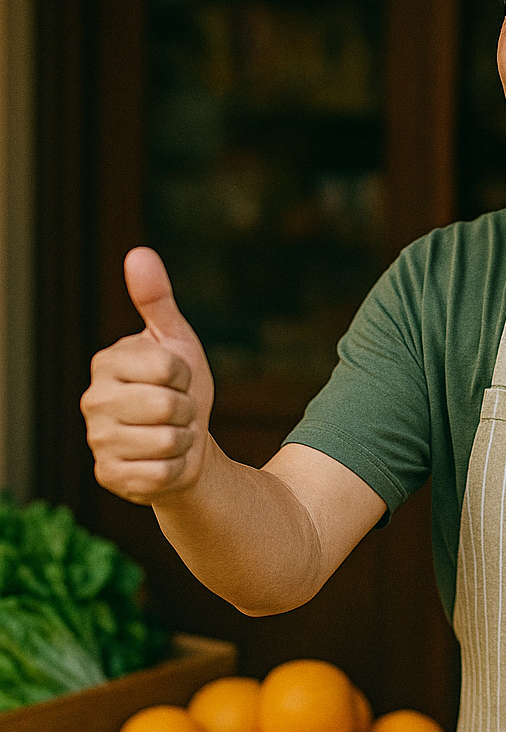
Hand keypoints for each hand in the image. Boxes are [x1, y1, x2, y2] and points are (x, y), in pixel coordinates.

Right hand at [81, 249, 214, 503]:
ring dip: (183, 441)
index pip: (168, 367)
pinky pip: (162, 474)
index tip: (178, 379)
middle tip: (176, 412)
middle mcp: (93, 401)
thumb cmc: (178, 388)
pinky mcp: (109, 477)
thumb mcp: (175, 341)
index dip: (186, 375)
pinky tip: (163, 461)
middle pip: (168, 405)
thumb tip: (139, 254)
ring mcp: (98, 441)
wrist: (183, 444)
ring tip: (170, 435)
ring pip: (168, 441)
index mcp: (107, 362)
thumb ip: (157, 300)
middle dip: (186, 410)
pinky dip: (175, 469)